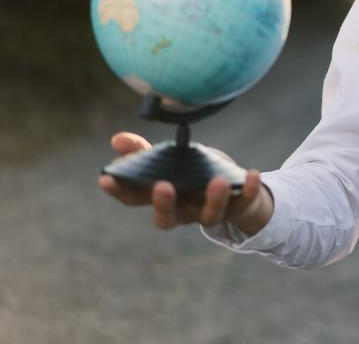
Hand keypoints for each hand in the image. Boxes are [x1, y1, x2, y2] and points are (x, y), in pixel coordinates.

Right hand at [97, 132, 273, 234]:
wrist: (235, 190)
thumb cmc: (194, 173)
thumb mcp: (170, 159)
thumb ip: (145, 152)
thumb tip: (118, 140)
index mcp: (162, 198)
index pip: (134, 199)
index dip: (119, 191)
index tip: (105, 179)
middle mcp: (183, 211)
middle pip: (167, 218)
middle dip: (163, 204)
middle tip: (163, 186)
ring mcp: (210, 213)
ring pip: (209, 215)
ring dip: (213, 199)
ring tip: (218, 181)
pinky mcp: (237, 208)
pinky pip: (244, 203)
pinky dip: (250, 190)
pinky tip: (252, 174)